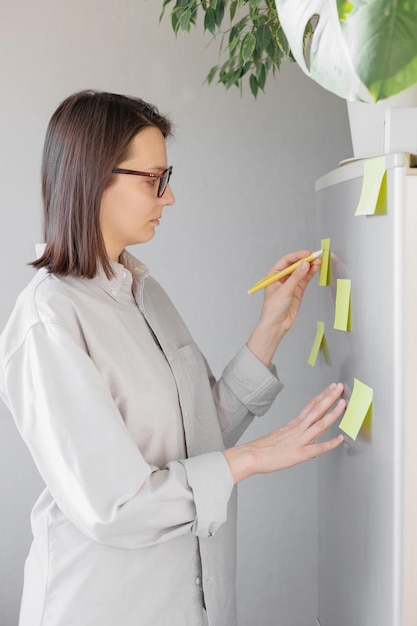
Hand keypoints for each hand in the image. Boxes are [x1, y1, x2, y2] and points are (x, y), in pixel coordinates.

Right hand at [223, 382, 344, 483]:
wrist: (251, 455)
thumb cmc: (260, 448)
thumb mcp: (277, 436)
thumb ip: (291, 434)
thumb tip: (299, 434)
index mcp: (292, 425)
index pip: (310, 406)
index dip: (321, 396)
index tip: (330, 389)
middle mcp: (298, 429)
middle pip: (316, 410)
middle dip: (330, 397)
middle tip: (339, 387)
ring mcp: (300, 440)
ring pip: (320, 424)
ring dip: (333, 413)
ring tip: (343, 403)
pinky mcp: (300, 454)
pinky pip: (319, 448)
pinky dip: (331, 443)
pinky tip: (341, 439)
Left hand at [259, 250, 320, 334]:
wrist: (276, 325)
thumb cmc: (273, 309)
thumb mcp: (285, 290)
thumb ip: (296, 277)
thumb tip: (304, 264)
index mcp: (274, 275)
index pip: (286, 261)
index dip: (297, 256)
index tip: (307, 254)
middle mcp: (282, 278)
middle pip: (295, 265)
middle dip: (305, 260)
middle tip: (315, 256)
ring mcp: (290, 284)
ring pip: (301, 272)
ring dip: (310, 266)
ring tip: (318, 261)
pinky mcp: (297, 291)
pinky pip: (305, 279)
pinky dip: (310, 274)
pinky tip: (316, 268)